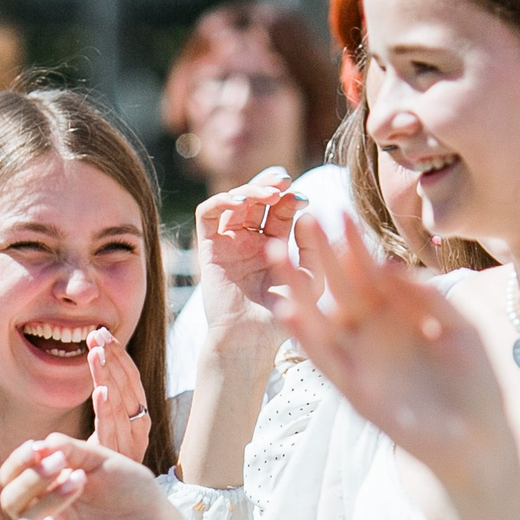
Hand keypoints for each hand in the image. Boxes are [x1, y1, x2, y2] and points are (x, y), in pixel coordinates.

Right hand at [0, 433, 184, 519]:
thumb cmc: (132, 489)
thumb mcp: (101, 461)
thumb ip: (72, 450)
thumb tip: (42, 443)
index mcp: (48, 487)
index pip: (12, 477)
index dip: (17, 462)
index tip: (36, 447)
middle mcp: (46, 513)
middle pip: (10, 500)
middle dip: (30, 478)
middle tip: (60, 462)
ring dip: (46, 499)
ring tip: (80, 481)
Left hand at [86, 328, 151, 463]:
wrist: (118, 507)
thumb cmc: (105, 463)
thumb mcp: (106, 428)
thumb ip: (105, 399)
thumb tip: (95, 357)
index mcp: (137, 416)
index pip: (129, 378)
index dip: (117, 355)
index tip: (100, 333)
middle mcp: (138, 426)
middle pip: (128, 385)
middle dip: (113, 358)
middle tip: (97, 334)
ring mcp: (131, 442)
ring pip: (121, 403)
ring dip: (109, 375)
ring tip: (96, 352)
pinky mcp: (119, 458)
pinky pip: (112, 431)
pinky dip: (107, 410)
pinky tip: (100, 392)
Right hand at [192, 168, 299, 381]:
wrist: (250, 339)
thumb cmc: (283, 316)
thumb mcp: (309, 279)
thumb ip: (312, 248)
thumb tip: (305, 215)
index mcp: (274, 246)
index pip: (280, 210)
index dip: (290, 198)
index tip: (304, 198)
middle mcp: (249, 241)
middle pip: (256, 200)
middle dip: (269, 185)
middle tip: (284, 180)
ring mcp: (228, 243)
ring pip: (233, 202)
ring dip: (249, 190)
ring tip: (269, 193)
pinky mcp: (208, 249)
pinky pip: (206, 216)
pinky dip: (219, 201)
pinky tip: (238, 202)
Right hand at [266, 213, 517, 495]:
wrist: (481, 441)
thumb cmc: (475, 386)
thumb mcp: (459, 329)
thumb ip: (428, 297)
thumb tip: (389, 264)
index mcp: (399, 317)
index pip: (369, 273)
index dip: (354, 243)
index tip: (339, 210)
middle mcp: (374, 336)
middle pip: (340, 286)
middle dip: (321, 253)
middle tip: (303, 216)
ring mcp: (361, 362)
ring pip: (320, 319)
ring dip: (297, 287)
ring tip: (276, 254)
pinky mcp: (355, 391)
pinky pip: (324, 361)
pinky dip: (304, 337)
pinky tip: (286, 311)